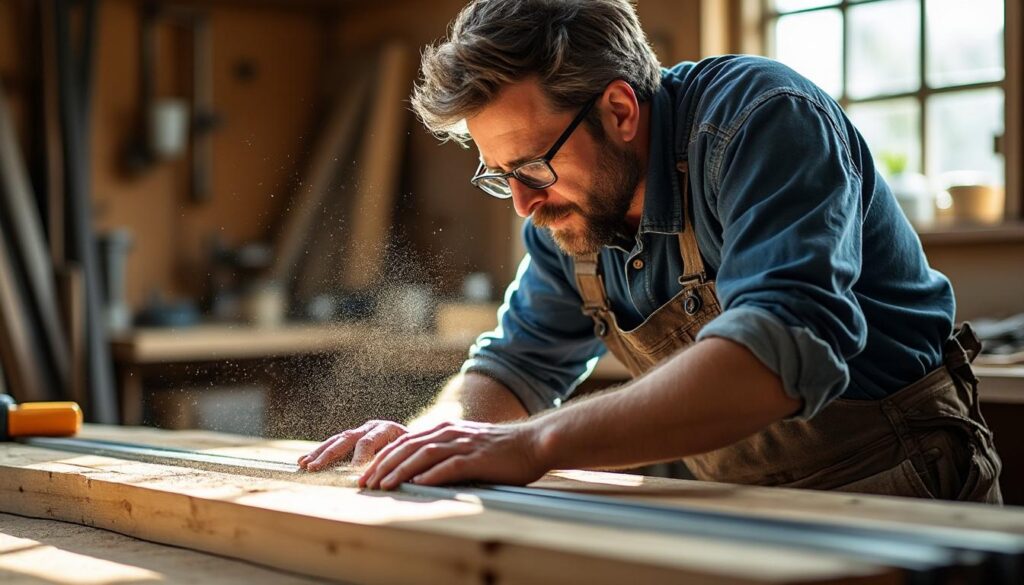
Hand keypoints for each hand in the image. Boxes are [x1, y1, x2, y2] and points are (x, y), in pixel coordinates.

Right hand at [298, 420, 408, 470]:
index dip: (359, 458)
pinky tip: (304, 461)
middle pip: (347, 439)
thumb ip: (404, 466)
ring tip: (305, 465)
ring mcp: (361, 430)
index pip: (369, 442)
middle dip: (329, 455)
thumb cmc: (419, 454)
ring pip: (336, 440)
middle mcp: (372, 426)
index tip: (350, 475)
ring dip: (319, 453)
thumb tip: (393, 481)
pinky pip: (333, 444)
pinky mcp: (353, 438)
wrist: (421, 442)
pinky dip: (319, 453)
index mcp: (388, 429)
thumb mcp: (416, 458)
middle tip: (315, 468)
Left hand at [359, 420, 546, 489]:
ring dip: (401, 471)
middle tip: (366, 483)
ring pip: (424, 455)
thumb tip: (419, 470)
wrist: (533, 443)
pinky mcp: (478, 458)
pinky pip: (450, 466)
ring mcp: (464, 444)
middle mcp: (450, 433)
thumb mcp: (467, 445)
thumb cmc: (500, 450)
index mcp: (445, 429)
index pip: (405, 442)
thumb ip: (445, 452)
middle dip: (384, 465)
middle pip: (408, 447)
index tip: (367, 475)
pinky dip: (432, 475)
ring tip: (384, 485)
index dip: (383, 458)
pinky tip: (418, 485)